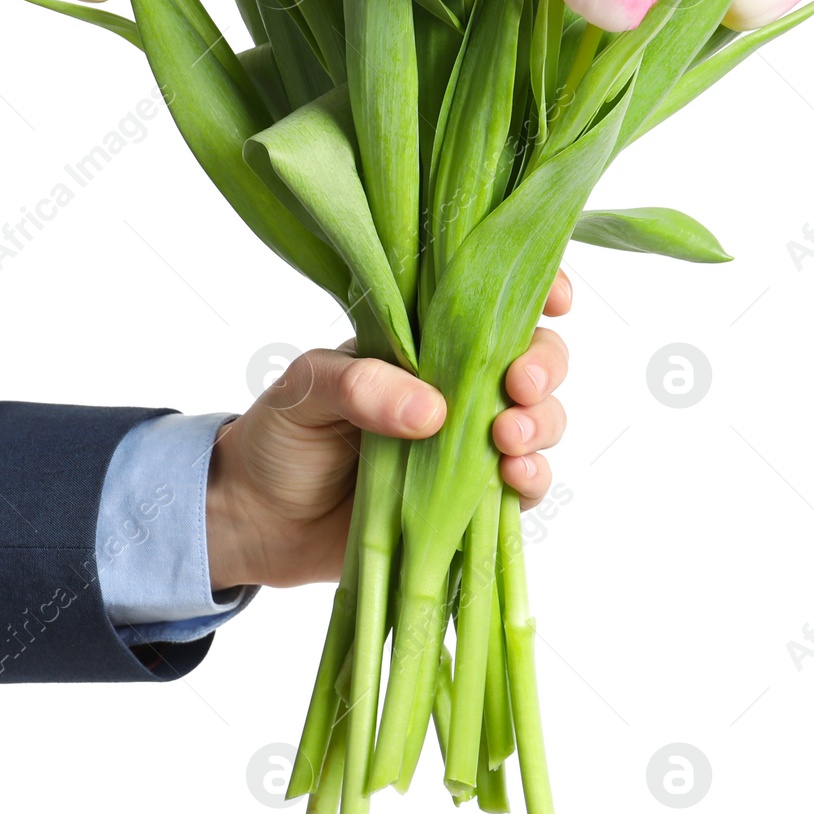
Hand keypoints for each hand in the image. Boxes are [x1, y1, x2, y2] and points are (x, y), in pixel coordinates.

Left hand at [206, 272, 572, 588]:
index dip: (536, 290)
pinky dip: (534, 480)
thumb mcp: (303, 390)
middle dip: (544, 367)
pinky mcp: (469, 502)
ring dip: (543, 424)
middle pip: (534, 359)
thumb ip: (359, 386)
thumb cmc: (279, 437)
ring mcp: (467, 444)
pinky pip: (524, 486)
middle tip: (519, 387)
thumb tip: (433, 410)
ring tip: (509, 440)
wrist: (257, 523)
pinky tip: (517, 479)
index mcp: (422, 341)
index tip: (556, 300)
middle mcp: (457, 386)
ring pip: (540, 420)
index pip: (490, 301)